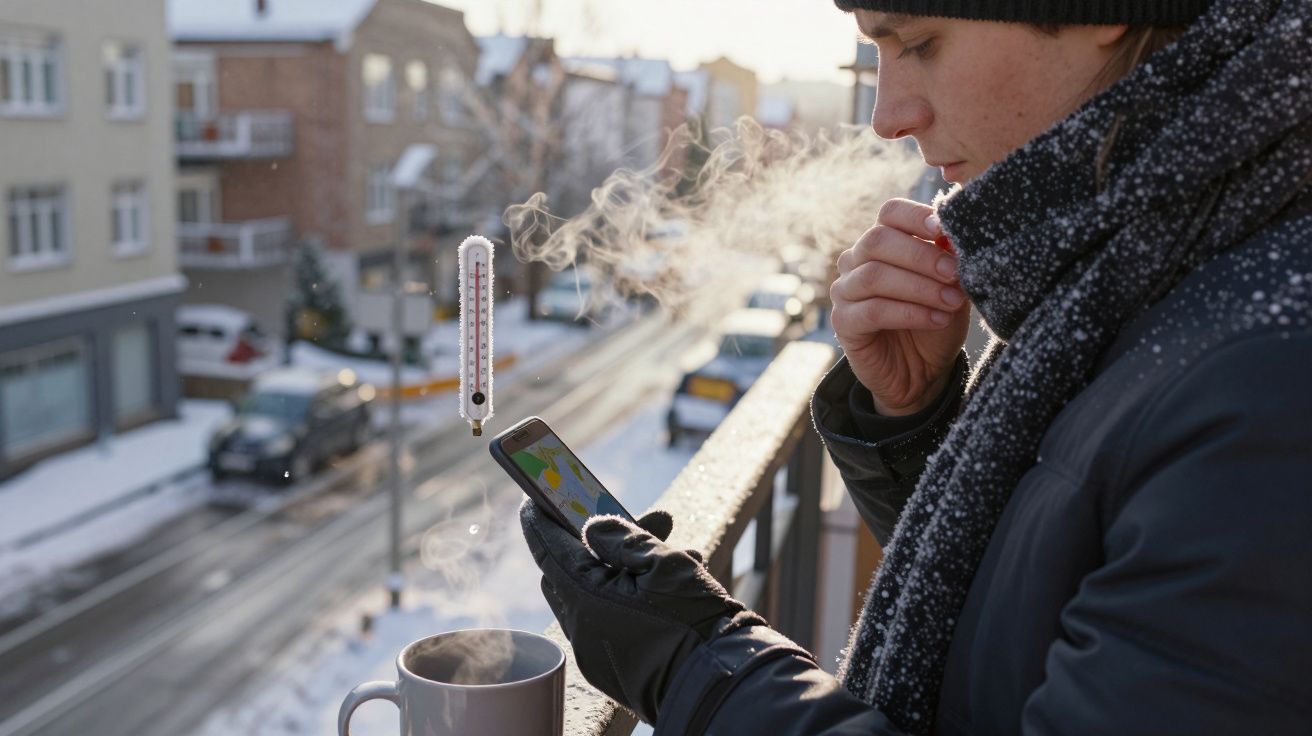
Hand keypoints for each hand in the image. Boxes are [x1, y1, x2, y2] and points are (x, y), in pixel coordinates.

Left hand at [519, 500, 763, 723]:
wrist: (722, 684)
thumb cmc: (695, 621)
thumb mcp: (664, 563)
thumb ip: (622, 538)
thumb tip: (591, 528)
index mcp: (585, 600)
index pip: (548, 549)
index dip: (540, 520)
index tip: (534, 499)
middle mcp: (581, 629)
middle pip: (568, 574)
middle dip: (592, 545)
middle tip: (628, 523)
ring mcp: (595, 653)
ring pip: (593, 597)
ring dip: (619, 572)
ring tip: (673, 553)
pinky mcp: (613, 668)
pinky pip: (609, 622)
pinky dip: (628, 599)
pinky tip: (671, 588)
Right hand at [831, 198, 970, 415]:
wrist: (923, 372)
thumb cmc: (936, 321)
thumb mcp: (952, 287)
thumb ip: (950, 260)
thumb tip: (954, 236)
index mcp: (884, 242)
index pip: (890, 213)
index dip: (915, 216)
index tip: (944, 230)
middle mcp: (857, 260)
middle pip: (878, 240)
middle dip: (921, 256)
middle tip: (954, 273)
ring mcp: (845, 291)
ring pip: (874, 275)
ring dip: (919, 287)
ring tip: (952, 301)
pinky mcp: (843, 322)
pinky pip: (872, 311)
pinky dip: (909, 313)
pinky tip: (936, 319)